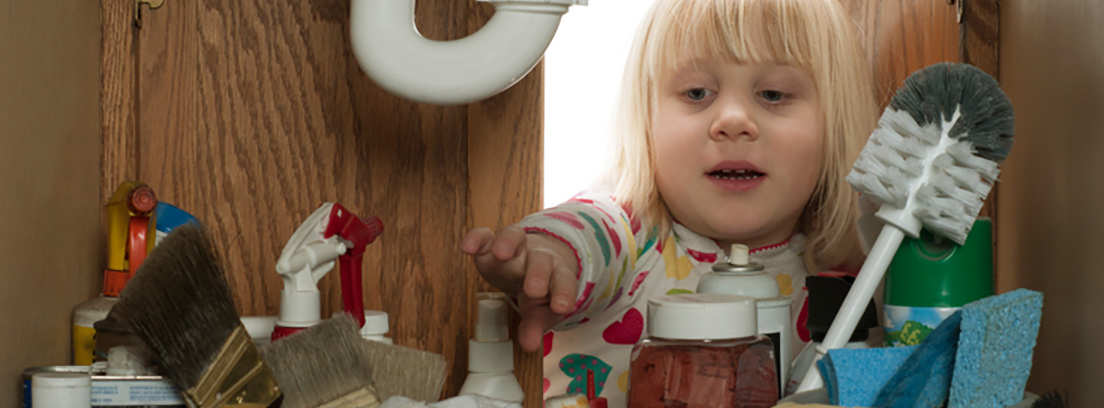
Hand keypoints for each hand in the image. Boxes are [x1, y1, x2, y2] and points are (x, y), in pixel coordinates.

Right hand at [461, 225, 578, 351]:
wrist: (531, 261)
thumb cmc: (539, 290)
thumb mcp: (540, 310)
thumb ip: (535, 326)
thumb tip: (529, 346)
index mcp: (556, 274)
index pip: (564, 281)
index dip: (564, 293)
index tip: (562, 307)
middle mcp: (537, 257)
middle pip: (540, 260)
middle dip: (537, 273)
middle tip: (533, 290)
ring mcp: (515, 247)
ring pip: (515, 237)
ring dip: (508, 244)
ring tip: (500, 254)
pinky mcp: (491, 243)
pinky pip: (484, 236)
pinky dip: (476, 238)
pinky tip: (468, 248)